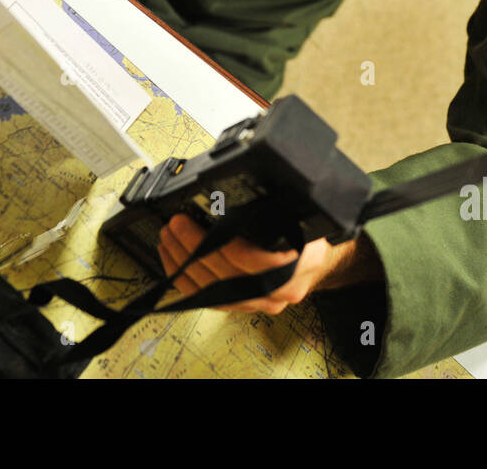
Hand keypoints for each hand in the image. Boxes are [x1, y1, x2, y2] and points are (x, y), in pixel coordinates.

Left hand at [157, 213, 345, 314]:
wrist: (318, 259)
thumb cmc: (307, 229)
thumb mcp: (299, 207)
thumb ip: (276, 200)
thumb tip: (237, 177)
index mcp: (303, 260)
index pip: (256, 260)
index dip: (221, 243)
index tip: (195, 221)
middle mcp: (284, 288)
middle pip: (230, 277)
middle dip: (194, 249)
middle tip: (175, 225)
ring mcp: (265, 303)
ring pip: (216, 292)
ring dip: (185, 265)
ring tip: (168, 239)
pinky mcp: (247, 307)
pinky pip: (212, 301)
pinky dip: (189, 282)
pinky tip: (174, 263)